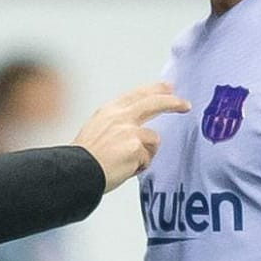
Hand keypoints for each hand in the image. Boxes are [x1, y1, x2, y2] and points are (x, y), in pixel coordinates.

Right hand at [73, 82, 189, 191]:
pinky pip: (147, 159)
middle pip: (154, 103)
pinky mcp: (136, 147)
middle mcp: (120, 116)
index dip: (154, 90)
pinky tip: (123, 170)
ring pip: (153, 140)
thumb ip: (117, 124)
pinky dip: (139, 167)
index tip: (167, 87)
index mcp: (109, 111)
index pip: (136, 94)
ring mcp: (129, 130)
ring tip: (125, 164)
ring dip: (145, 154)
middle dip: (172, 102)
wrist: (76, 172)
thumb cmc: (84, 158)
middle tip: (185, 105)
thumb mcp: (97, 130)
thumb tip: (139, 129)